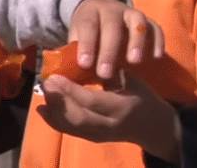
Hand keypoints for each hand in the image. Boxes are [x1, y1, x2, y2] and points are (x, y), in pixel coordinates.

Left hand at [37, 75, 180, 162]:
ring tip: (42, 95)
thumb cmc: (141, 96)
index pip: (92, 100)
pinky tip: (43, 109)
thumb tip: (80, 56)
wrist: (154, 126)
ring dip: (54, 112)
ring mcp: (102, 135)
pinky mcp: (95, 139)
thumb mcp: (130, 79)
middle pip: (79, 118)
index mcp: (122, 106)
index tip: (54, 76)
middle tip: (46, 84)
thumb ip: (108, 71)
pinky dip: (55, 121)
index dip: (70, 90)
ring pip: (73, 128)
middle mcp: (111, 124)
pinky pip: (72, 132)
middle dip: (59, 102)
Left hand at [68, 0, 164, 78]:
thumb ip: (74, 54)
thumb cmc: (88, 33)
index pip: (87, 26)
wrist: (102, 10)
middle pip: (111, 26)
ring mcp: (131, 13)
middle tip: (105, 73)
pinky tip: (156, 57)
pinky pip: (155, 27)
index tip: (84, 64)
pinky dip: (157, 41)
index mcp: (90, 13)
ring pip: (136, 22)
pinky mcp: (148, 20)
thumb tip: (66, 77)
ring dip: (136, 42)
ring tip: (134, 62)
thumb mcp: (77, 38)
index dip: (86, 44)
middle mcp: (111, 10)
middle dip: (109, 50)